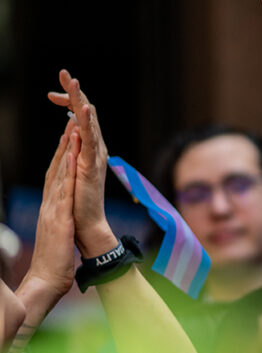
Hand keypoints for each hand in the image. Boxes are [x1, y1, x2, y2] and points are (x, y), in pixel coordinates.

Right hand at [17, 123, 76, 321]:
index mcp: (51, 207)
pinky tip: (71, 159)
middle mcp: (49, 205)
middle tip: (70, 123)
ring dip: (64, 153)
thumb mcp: (60, 231)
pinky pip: (63, 192)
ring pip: (58, 176)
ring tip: (71, 130)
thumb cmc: (56, 257)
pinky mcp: (58, 219)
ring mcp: (52, 211)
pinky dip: (67, 174)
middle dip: (62, 147)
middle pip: (55, 171)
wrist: (48, 279)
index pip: (56, 177)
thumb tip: (65, 209)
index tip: (69, 137)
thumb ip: (60, 217)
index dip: (62, 155)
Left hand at [48, 71, 116, 256]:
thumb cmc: (79, 203)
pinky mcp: (91, 167)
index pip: (78, 119)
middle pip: (85, 113)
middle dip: (74, 93)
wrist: (88, 227)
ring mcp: (94, 157)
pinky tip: (83, 110)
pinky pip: (90, 142)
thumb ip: (73, 152)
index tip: (52, 95)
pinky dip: (87, 125)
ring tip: (74, 82)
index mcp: (88, 149)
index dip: (68, 103)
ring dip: (81, 101)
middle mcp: (95, 149)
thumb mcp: (72, 172)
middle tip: (64, 73)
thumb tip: (71, 132)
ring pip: (89, 122)